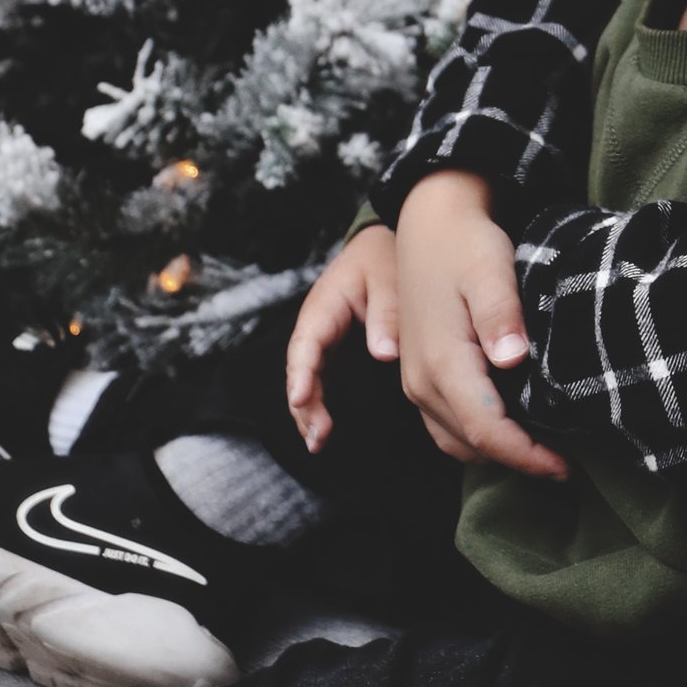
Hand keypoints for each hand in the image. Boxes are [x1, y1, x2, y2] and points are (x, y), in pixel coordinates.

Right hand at [285, 226, 398, 451]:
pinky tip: (322, 430)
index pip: (306, 342)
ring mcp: (320, 339)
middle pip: (299, 368)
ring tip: (317, 441)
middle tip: (317, 434)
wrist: (379, 245)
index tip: (300, 398)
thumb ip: (386, 313)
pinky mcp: (330, 349)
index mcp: (323, 306)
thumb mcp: (387, 277)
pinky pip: (317, 379)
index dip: (301, 373)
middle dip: (303, 403)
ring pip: (305, 378)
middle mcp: (314, 325)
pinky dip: (316, 403)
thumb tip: (384, 353)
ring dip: (307, 410)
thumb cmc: (382, 259)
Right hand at [397, 172, 567, 482]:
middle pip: (471, 443)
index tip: (566, 466)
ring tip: (546, 452)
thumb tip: (513, 358)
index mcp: (442, 361)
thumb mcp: (489, 269)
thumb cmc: (465, 244)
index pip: (486, 429)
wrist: (429, 223)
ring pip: (456, 442)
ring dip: (498, 453)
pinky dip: (478, 439)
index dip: (526, 455)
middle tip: (568, 463)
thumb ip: (500, 315)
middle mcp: (421, 381)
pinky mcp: (419, 376)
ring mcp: (415, 382)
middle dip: (519, 460)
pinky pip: (446, 427)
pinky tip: (513, 430)